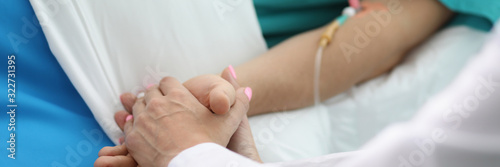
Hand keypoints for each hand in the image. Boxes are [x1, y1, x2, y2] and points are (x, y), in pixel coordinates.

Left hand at [95, 66, 260, 166]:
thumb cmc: (208, 146)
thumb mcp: (228, 122)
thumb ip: (240, 103)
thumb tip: (248, 88)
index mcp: (178, 96)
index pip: (167, 81)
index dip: (170, 88)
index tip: (173, 95)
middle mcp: (157, 104)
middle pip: (149, 92)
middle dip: (155, 98)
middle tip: (162, 108)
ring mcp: (143, 120)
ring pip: (136, 107)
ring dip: (143, 110)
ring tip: (152, 120)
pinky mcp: (133, 137)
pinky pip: (127, 125)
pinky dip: (134, 127)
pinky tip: (143, 132)